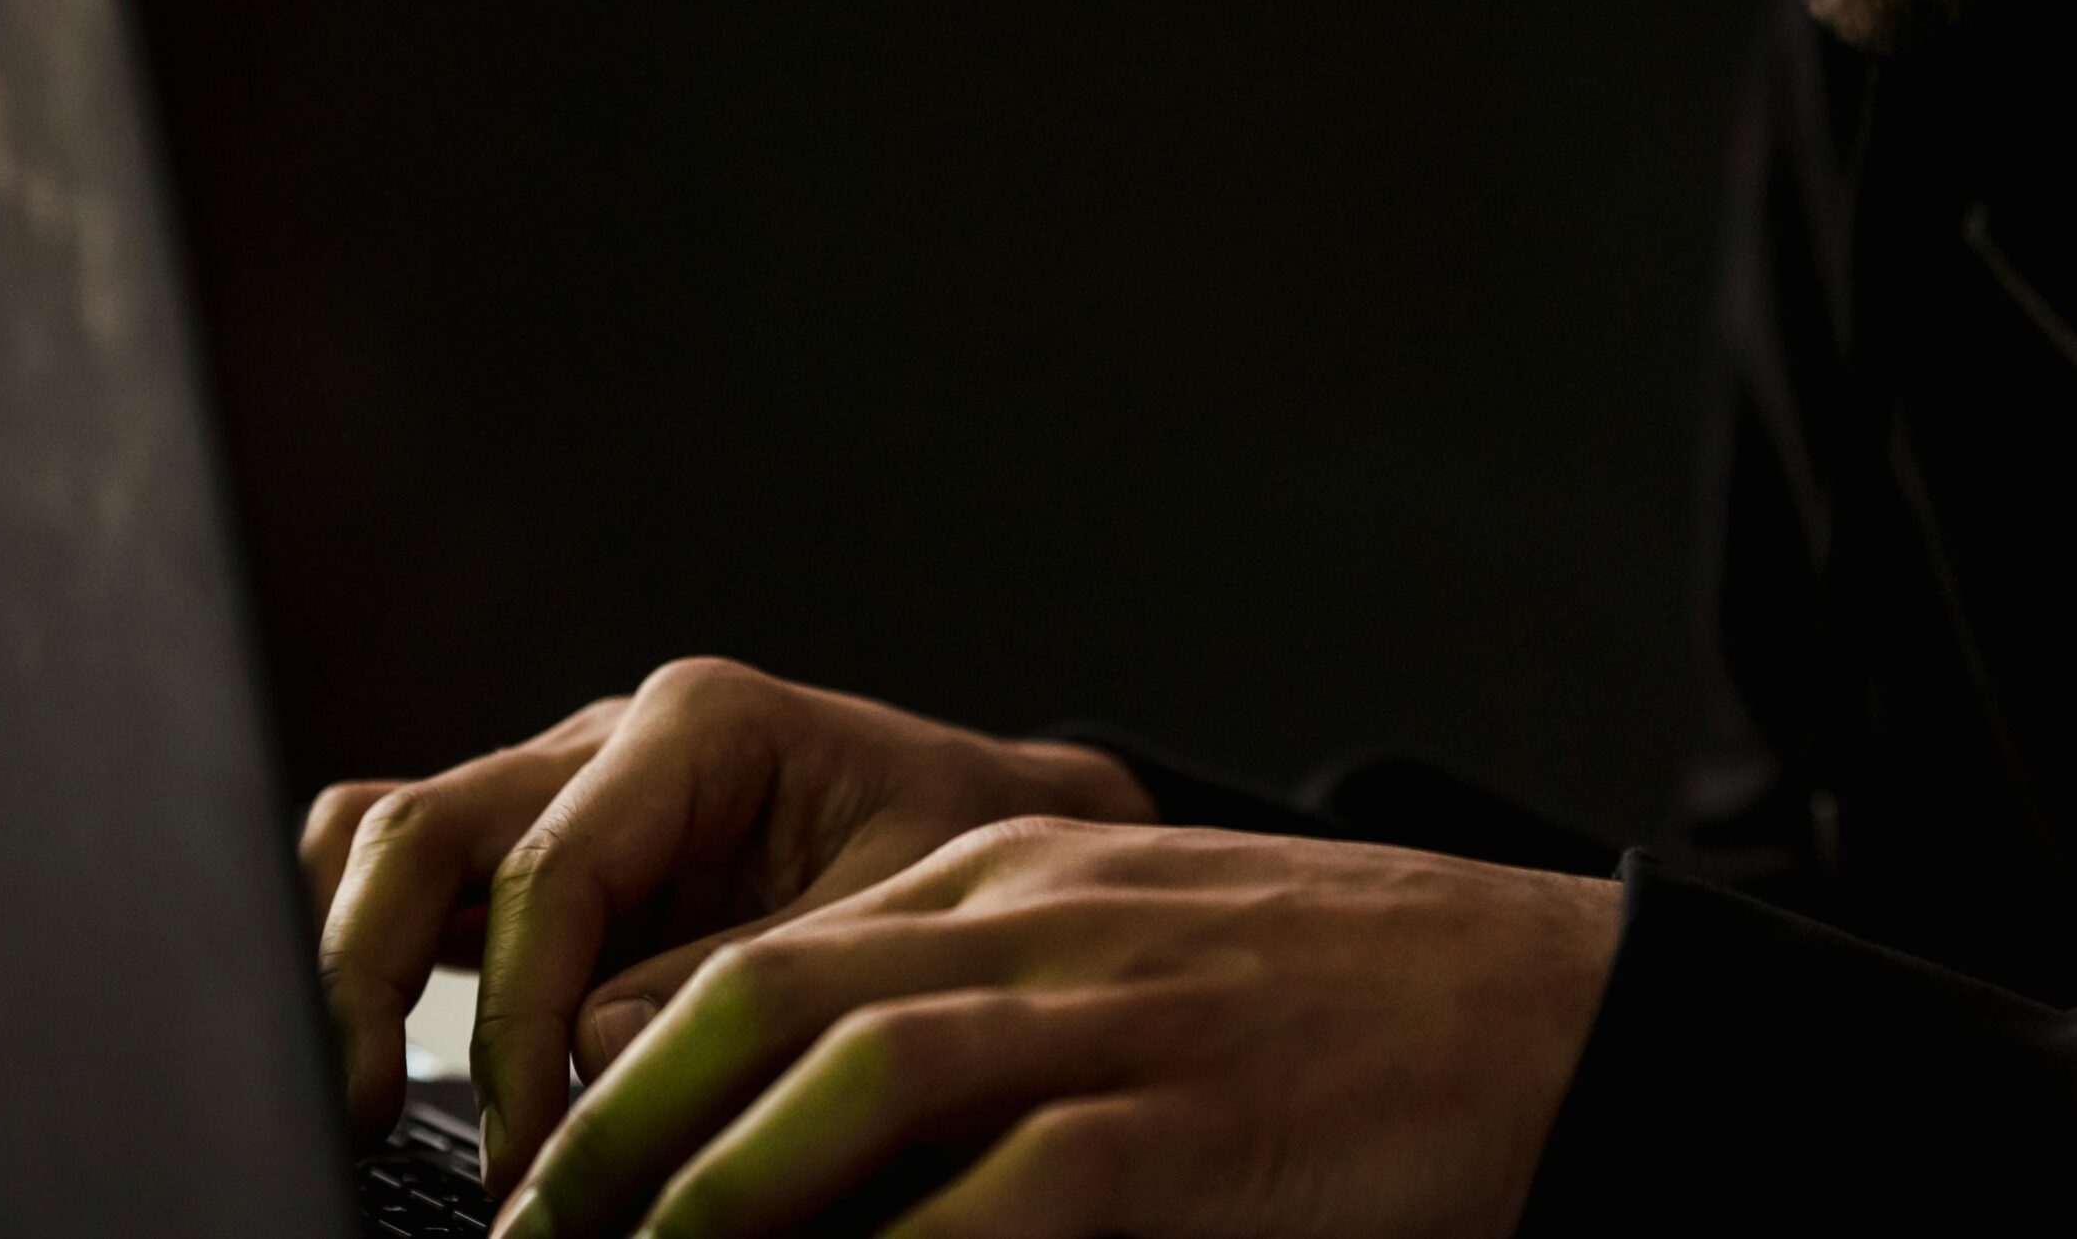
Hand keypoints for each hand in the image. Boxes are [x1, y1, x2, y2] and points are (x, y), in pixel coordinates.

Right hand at [298, 659, 1156, 1188]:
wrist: (1016, 830)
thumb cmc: (970, 854)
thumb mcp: (892, 916)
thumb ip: (742, 978)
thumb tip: (585, 1053)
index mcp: (702, 725)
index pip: (549, 870)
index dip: (518, 1023)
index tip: (533, 1150)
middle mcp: (612, 742)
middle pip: (417, 828)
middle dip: (367, 973)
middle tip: (355, 1110)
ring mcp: (568, 792)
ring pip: (389, 838)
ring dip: (356, 957)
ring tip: (353, 1090)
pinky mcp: (552, 859)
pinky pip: (429, 884)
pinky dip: (393, 962)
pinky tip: (403, 1065)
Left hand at [490, 817, 1622, 1238]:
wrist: (1540, 1002)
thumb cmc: (1326, 997)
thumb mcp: (1126, 951)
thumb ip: (976, 1002)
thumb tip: (808, 1127)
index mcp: (1011, 875)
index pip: (761, 954)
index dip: (620, 1070)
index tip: (541, 1176)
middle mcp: (1039, 923)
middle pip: (765, 998)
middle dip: (620, 1134)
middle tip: (536, 1237)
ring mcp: (1120, 1014)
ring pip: (856, 1077)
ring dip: (714, 1195)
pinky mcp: (1199, 1125)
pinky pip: (1013, 1194)